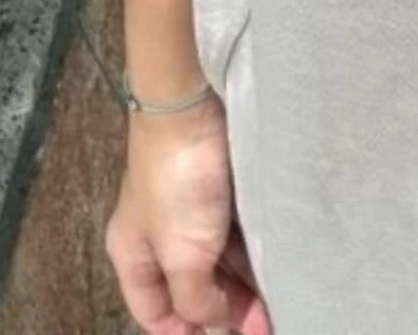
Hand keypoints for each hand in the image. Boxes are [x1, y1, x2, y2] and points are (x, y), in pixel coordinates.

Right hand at [105, 93, 272, 334]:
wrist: (194, 105)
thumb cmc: (179, 185)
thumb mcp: (182, 254)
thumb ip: (196, 297)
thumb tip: (214, 320)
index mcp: (134, 255)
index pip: (154, 312)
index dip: (184, 333)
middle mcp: (161, 235)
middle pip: (192, 288)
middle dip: (226, 312)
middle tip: (269, 326)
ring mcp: (192, 209)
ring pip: (219, 261)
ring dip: (247, 286)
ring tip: (282, 305)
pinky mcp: (221, 186)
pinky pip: (238, 231)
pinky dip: (255, 253)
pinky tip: (280, 267)